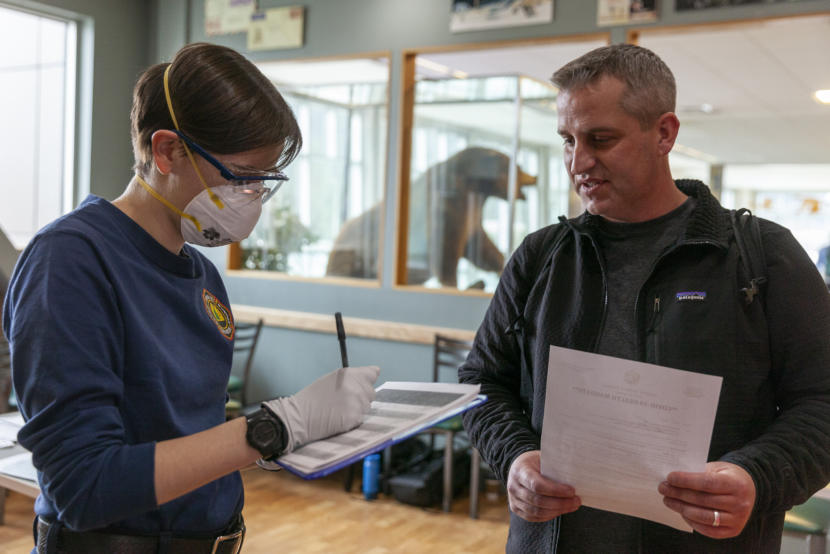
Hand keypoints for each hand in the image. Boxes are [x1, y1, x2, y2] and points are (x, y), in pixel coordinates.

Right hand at [263, 365, 379, 451]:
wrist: (299, 417)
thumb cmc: (313, 398)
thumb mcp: (332, 380)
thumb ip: (353, 377)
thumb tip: (376, 371)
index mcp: (349, 374)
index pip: (372, 374)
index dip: (367, 381)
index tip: (361, 386)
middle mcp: (355, 386)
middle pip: (371, 393)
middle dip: (361, 397)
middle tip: (342, 402)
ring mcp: (356, 402)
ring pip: (366, 407)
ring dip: (356, 410)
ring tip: (338, 411)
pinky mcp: (354, 418)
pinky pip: (360, 419)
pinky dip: (352, 420)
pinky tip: (338, 419)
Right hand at [507, 450, 580, 521]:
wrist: (518, 467)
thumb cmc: (534, 462)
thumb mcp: (542, 458)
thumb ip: (554, 467)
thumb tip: (575, 476)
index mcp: (520, 471)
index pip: (537, 485)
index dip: (556, 490)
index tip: (572, 491)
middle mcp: (513, 486)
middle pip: (538, 501)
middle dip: (560, 503)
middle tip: (576, 501)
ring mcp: (513, 499)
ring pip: (537, 512)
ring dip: (557, 511)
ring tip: (572, 506)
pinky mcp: (516, 508)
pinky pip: (534, 517)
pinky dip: (549, 515)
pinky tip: (560, 510)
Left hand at [659, 461, 755, 537]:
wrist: (749, 489)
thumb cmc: (727, 476)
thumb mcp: (717, 468)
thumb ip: (699, 473)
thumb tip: (672, 479)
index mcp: (737, 484)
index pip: (708, 483)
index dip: (686, 480)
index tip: (670, 477)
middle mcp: (740, 503)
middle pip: (703, 500)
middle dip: (679, 494)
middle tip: (663, 488)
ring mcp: (738, 519)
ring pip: (703, 516)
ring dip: (681, 508)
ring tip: (668, 500)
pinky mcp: (733, 530)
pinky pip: (708, 529)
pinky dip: (692, 521)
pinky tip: (682, 512)